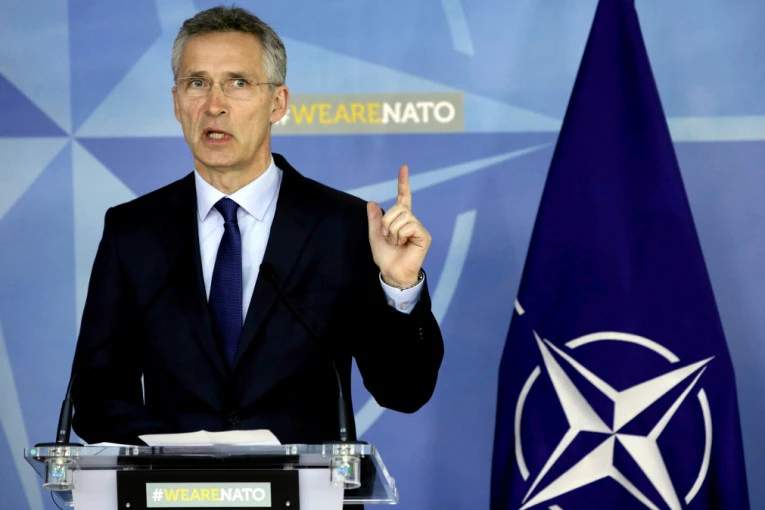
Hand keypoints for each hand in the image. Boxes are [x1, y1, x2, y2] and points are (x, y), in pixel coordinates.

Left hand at [367, 165, 430, 287]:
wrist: (392, 272)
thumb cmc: (385, 256)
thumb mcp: (375, 236)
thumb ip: (374, 220)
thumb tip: (371, 202)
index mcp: (400, 219)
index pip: (404, 197)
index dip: (403, 183)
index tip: (403, 168)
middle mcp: (411, 220)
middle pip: (398, 208)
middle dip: (387, 223)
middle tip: (389, 238)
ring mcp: (418, 228)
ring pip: (403, 216)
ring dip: (393, 231)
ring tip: (396, 243)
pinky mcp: (423, 235)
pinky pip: (410, 225)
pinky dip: (401, 234)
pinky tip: (403, 244)